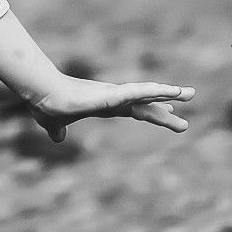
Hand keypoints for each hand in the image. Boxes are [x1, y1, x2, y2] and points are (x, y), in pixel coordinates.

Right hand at [26, 75, 193, 142]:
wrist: (40, 95)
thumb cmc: (47, 105)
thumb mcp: (54, 123)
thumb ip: (58, 130)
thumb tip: (57, 139)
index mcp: (105, 105)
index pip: (135, 109)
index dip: (154, 111)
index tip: (171, 113)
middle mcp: (113, 98)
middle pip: (147, 102)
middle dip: (168, 104)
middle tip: (191, 96)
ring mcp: (113, 95)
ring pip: (146, 94)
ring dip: (168, 93)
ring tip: (188, 93)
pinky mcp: (110, 95)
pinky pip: (137, 93)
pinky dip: (154, 92)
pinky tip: (170, 91)